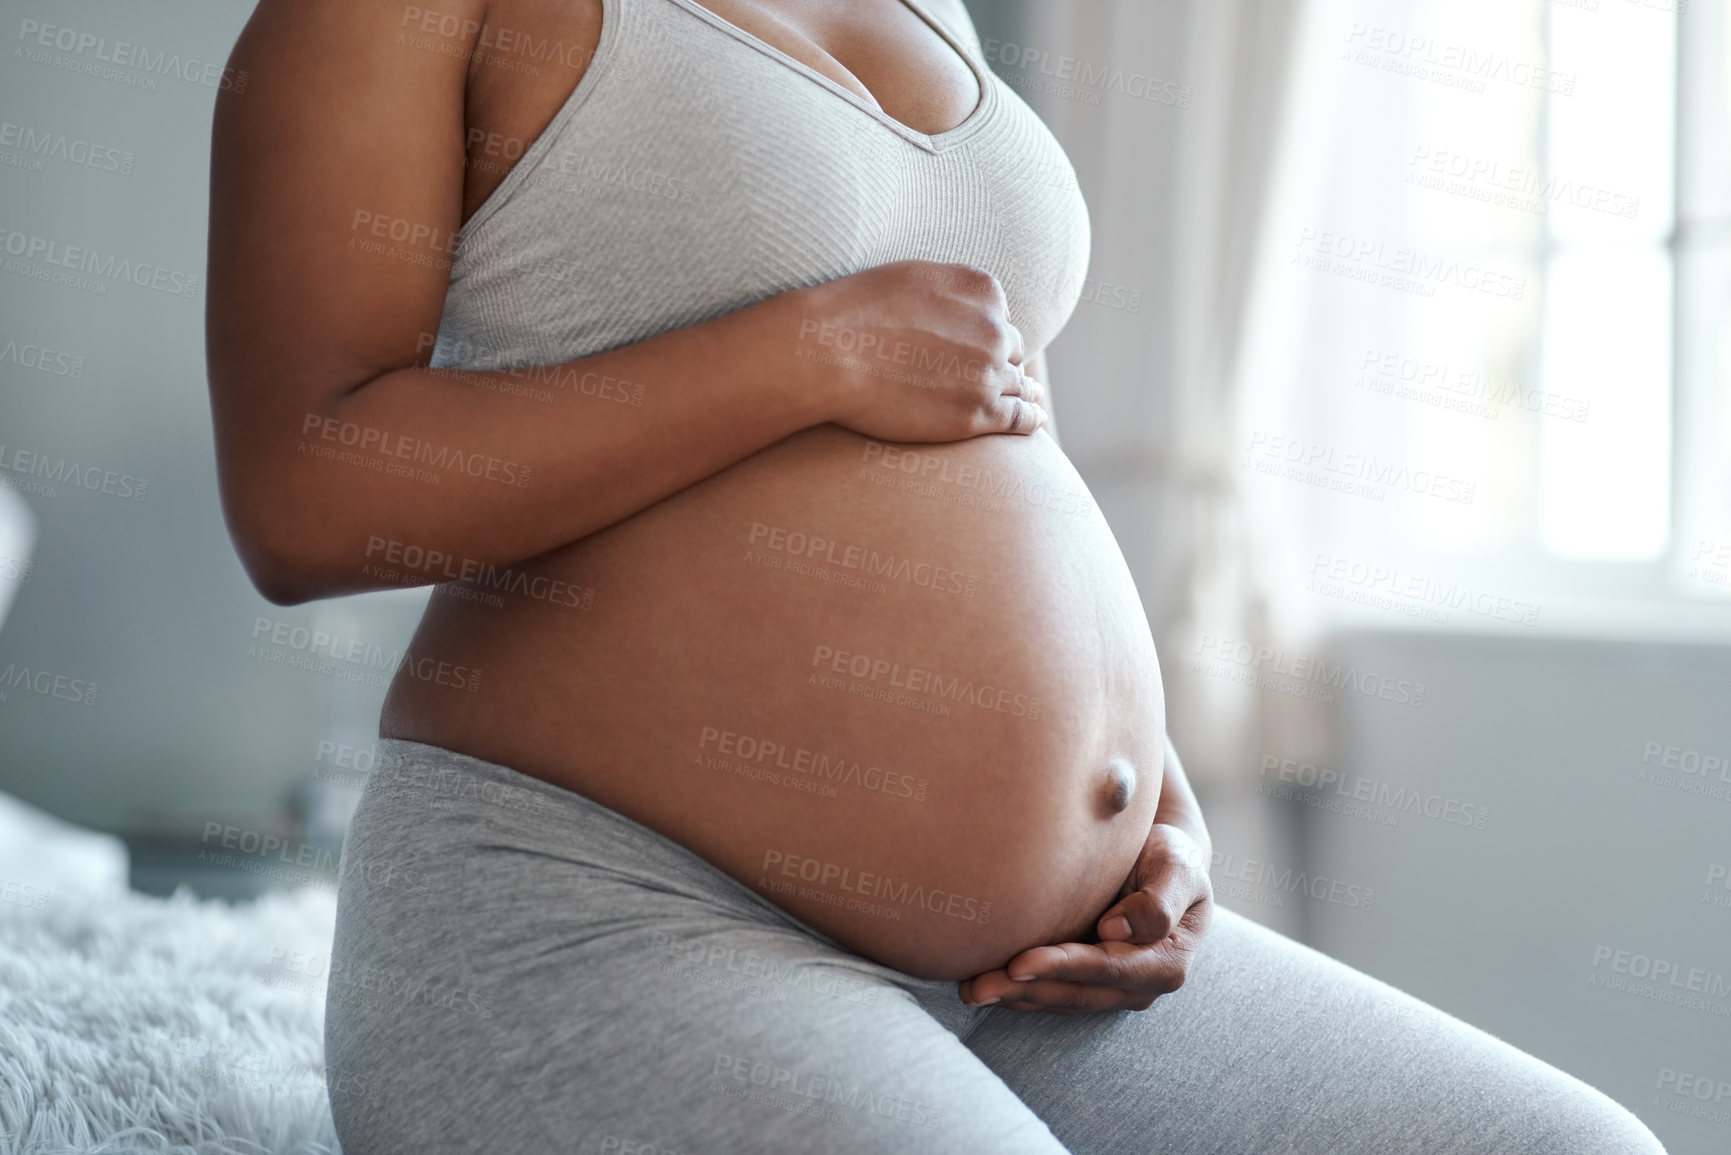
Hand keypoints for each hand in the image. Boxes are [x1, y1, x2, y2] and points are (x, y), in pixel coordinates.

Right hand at [793, 260, 1045, 442]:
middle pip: (1011, 350)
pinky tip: (1034, 422)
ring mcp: (989, 373)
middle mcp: (995, 330)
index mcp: (984, 291)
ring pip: (1018, 385)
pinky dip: (1030, 419)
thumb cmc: (855, 312)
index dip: (986, 334)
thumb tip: (958, 310)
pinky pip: (1021, 417)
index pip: (1000, 316)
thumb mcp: (913, 277)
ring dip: (1022, 392)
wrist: (828, 352)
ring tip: (1030, 400)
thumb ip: (949, 292)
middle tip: (993, 377)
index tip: (973, 348)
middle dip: (1002, 362)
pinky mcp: (977, 414)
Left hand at [957, 824, 1213, 1013]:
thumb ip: (1159, 898)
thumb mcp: (1178, 866)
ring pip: (1058, 999)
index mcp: (1166, 961)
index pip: (1108, 968)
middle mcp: (1139, 985)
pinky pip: (1050, 994)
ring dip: (1014, 997)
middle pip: (1076, 992)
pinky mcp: (1087, 983)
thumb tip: (1116, 932)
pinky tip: (981, 985)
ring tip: (969, 990)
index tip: (1019, 963)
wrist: (1161, 862)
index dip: (1063, 967)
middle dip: (1026, 990)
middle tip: (978, 987)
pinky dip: (1017, 992)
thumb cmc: (1169, 857)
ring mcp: (1111, 989)